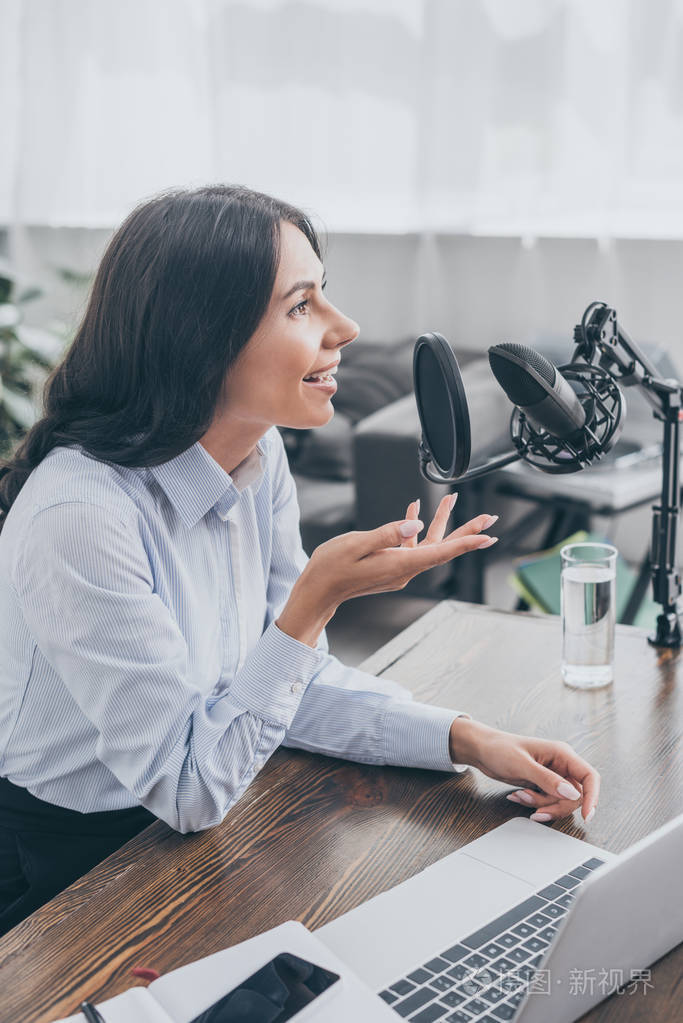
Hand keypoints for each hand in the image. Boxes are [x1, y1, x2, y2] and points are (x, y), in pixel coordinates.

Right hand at [276, 495, 497, 645]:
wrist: (318, 592)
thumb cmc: (331, 568)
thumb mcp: (356, 544)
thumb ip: (387, 533)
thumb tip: (415, 524)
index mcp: (399, 565)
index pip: (440, 552)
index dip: (466, 542)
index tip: (488, 536)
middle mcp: (404, 570)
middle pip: (443, 548)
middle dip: (466, 531)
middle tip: (490, 519)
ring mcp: (398, 569)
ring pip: (428, 544)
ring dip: (440, 522)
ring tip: (452, 501)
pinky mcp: (390, 567)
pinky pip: (410, 545)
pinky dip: (414, 527)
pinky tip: (413, 510)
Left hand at [449, 719, 599, 822]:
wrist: (482, 750)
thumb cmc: (500, 749)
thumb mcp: (522, 765)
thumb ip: (547, 780)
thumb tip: (573, 794)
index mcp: (561, 753)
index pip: (589, 776)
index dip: (592, 797)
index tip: (586, 815)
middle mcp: (561, 764)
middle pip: (575, 796)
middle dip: (554, 805)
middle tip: (534, 808)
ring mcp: (553, 776)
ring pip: (560, 801)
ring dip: (540, 804)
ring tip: (520, 795)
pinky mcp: (543, 784)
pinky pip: (548, 801)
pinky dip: (533, 803)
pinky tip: (518, 795)